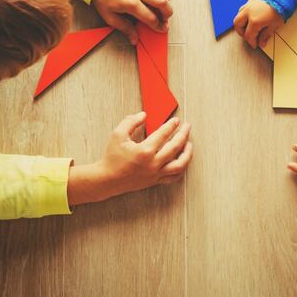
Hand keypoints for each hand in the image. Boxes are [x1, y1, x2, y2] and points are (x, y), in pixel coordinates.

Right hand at [68, 112, 192, 205]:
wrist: (107, 179)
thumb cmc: (112, 157)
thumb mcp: (118, 135)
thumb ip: (130, 121)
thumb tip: (143, 115)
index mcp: (145, 151)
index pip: (163, 134)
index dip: (171, 125)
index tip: (176, 120)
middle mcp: (153, 163)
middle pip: (175, 147)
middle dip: (184, 135)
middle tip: (187, 127)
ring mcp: (155, 174)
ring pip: (179, 165)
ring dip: (187, 153)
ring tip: (189, 144)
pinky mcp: (155, 181)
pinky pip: (174, 177)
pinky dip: (181, 169)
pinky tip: (182, 161)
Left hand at [93, 0, 171, 43]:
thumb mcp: (110, 17)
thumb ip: (125, 28)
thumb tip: (135, 40)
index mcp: (130, 3)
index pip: (150, 17)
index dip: (158, 26)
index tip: (161, 29)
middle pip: (161, 1)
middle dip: (168, 12)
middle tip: (166, 17)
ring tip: (165, 3)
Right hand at [232, 0, 283, 49]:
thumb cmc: (280, 8)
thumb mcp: (274, 25)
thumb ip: (266, 35)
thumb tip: (261, 42)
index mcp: (254, 21)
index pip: (248, 35)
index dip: (251, 42)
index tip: (254, 44)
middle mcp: (248, 13)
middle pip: (238, 25)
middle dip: (241, 33)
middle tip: (248, 37)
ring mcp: (248, 5)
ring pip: (238, 16)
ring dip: (241, 23)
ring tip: (248, 28)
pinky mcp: (250, 0)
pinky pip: (242, 9)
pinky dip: (243, 15)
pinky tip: (250, 18)